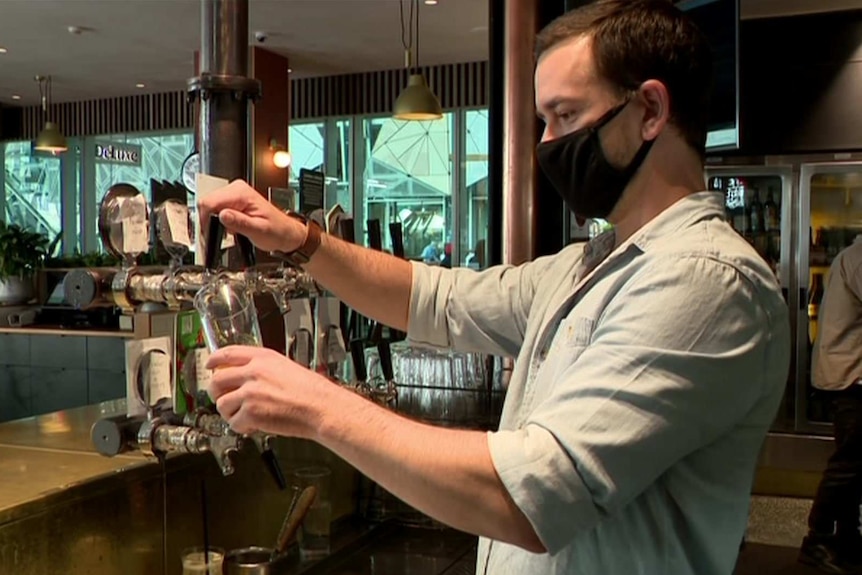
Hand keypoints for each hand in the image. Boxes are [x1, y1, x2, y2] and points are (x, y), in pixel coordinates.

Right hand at [197, 179, 304, 252]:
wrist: (286, 233)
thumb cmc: (277, 231)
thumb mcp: (259, 230)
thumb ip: (240, 222)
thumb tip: (222, 215)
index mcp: (241, 193)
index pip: (210, 201)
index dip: (205, 219)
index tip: (207, 233)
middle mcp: (236, 189)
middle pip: (207, 203)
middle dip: (208, 222)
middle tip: (216, 236)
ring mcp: (233, 195)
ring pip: (209, 207)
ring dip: (212, 222)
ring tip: (226, 233)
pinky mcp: (232, 202)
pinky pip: (215, 210)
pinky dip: (217, 222)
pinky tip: (228, 229)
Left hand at [206, 345, 328, 436]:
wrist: (321, 408)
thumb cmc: (313, 392)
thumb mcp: (287, 368)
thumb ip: (264, 370)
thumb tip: (248, 379)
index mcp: (263, 358)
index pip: (228, 353)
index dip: (214, 360)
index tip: (210, 365)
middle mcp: (253, 372)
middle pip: (217, 380)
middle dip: (216, 393)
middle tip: (222, 398)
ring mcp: (250, 392)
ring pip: (222, 404)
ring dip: (230, 413)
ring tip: (245, 416)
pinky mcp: (250, 412)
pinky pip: (234, 423)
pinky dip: (242, 427)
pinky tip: (253, 426)